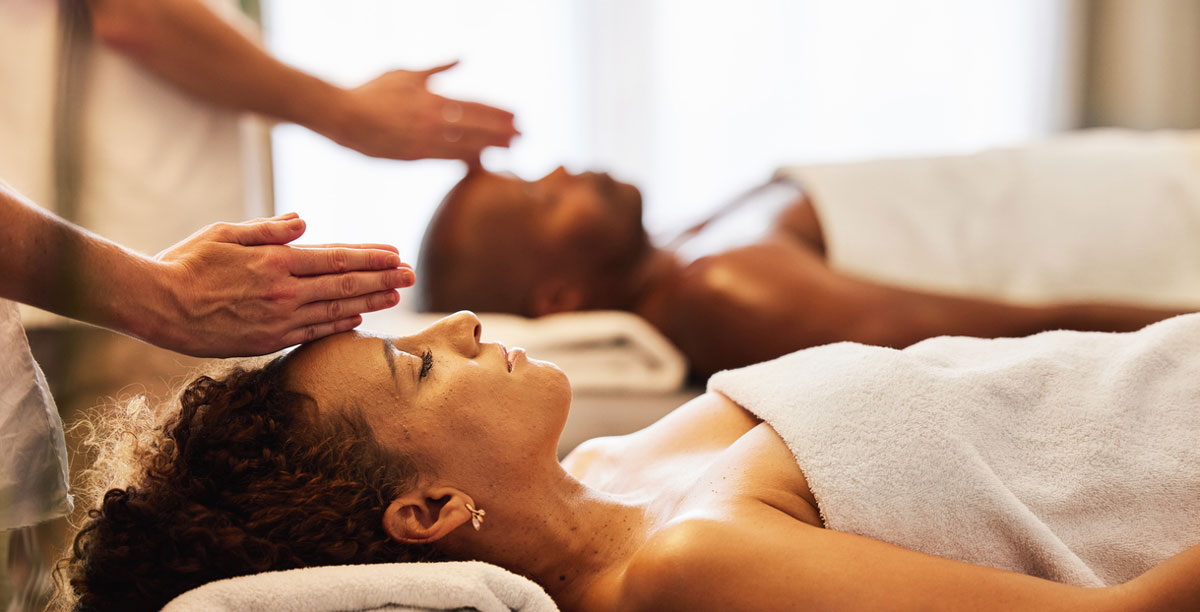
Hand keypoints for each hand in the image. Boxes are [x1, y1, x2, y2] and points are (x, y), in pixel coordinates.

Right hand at [147, 213, 413, 356]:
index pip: (336, 258)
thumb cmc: (186, 262)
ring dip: (371, 302)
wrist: (156, 305)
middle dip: (383, 278)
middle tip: (412, 274)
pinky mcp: (268, 341)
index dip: (370, 256)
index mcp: (275, 261)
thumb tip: (305, 223)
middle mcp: (284, 291)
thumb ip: (269, 229)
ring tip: (396, 295)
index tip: (396, 254)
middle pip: (346, 284)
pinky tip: (360, 318)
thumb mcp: (226, 232)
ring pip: (336, 310)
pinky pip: (314, 332)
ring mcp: (278, 319)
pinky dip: (340, 325)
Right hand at [328, 61, 518, 161]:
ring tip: (511, 149)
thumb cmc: (372, 91)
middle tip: (523, 135)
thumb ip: (437, 69)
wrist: (343, 115)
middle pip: (476, 126)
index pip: (474, 105)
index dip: (497, 112)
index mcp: (432, 97)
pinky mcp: (414, 155)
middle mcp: (432, 118)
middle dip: (502, 131)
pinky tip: (481, 162)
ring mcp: (424, 139)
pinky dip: (466, 160)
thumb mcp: (406, 73)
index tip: (516, 116)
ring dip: (491, 146)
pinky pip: (447, 159)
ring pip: (466, 144)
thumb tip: (462, 57)